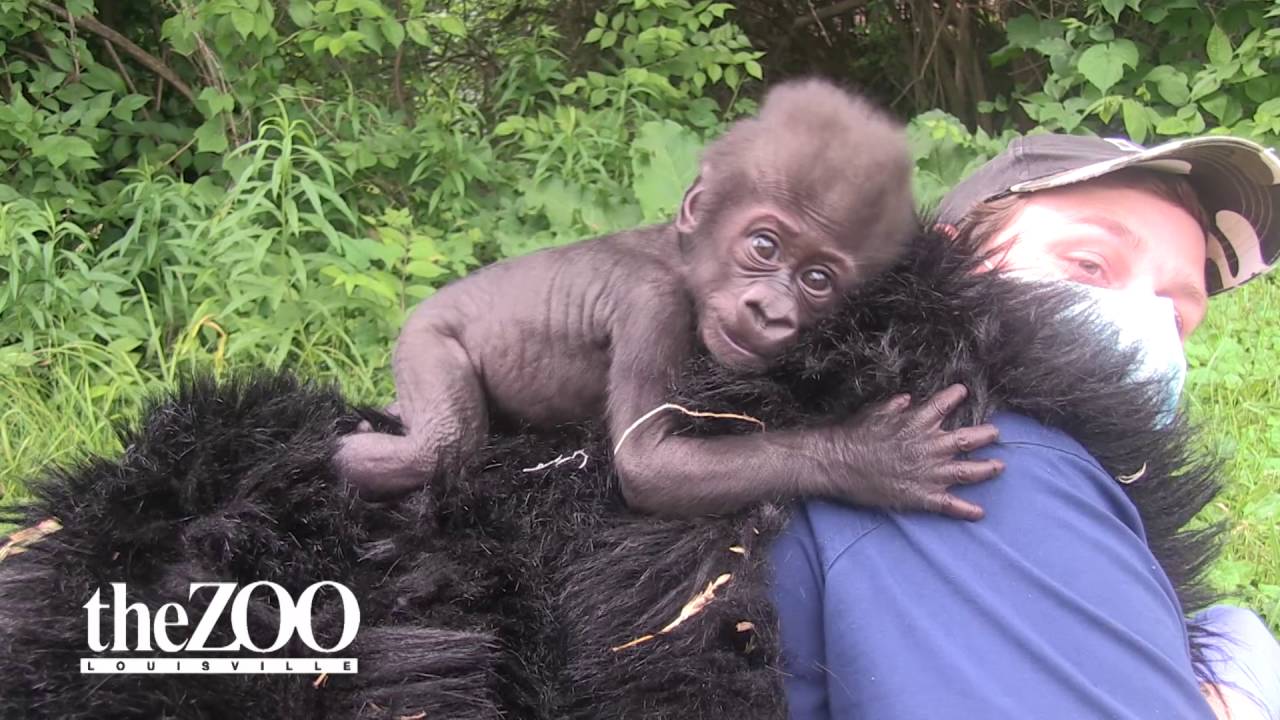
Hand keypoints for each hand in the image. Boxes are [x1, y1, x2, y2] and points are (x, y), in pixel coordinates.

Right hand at [820, 384, 1002, 520]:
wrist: (840, 462)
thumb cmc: (855, 435)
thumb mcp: (875, 411)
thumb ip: (895, 405)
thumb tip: (908, 399)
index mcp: (918, 422)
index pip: (944, 404)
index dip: (956, 396)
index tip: (964, 391)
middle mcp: (930, 446)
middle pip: (967, 439)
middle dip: (985, 435)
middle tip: (995, 433)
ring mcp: (929, 472)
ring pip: (967, 471)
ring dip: (986, 469)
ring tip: (999, 467)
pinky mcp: (921, 495)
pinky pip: (949, 504)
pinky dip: (965, 510)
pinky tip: (979, 512)